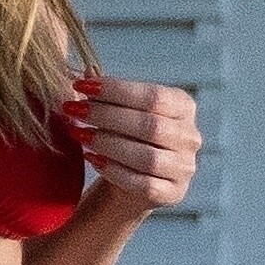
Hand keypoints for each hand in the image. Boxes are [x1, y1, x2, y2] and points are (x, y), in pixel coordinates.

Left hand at [63, 73, 201, 212]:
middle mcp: (190, 137)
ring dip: (109, 144)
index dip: (116, 90)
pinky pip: (144, 184)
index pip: (153, 96)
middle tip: (74, 111)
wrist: (131, 183)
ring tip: (80, 135)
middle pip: (150, 126)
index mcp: (183, 107)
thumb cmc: (125, 136)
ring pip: (147, 157)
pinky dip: (115, 172)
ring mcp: (185, 168)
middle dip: (107, 116)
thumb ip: (107, 93)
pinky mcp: (173, 194)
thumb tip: (88, 70)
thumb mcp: (119, 110)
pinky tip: (92, 160)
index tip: (80, 85)